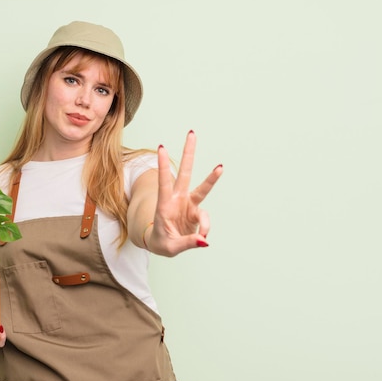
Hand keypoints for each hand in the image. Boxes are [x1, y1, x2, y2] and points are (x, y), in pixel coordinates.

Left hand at [148, 130, 222, 255]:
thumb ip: (187, 242)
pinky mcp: (196, 211)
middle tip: (192, 133)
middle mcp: (177, 199)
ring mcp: (188, 204)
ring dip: (211, 177)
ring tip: (220, 167)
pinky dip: (206, 229)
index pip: (163, 183)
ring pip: (202, 188)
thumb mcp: (170, 247)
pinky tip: (202, 238)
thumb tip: (204, 240)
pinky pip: (206, 219)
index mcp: (164, 205)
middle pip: (185, 173)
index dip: (164, 166)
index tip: (162, 148)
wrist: (163, 243)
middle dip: (188, 154)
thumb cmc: (161, 243)